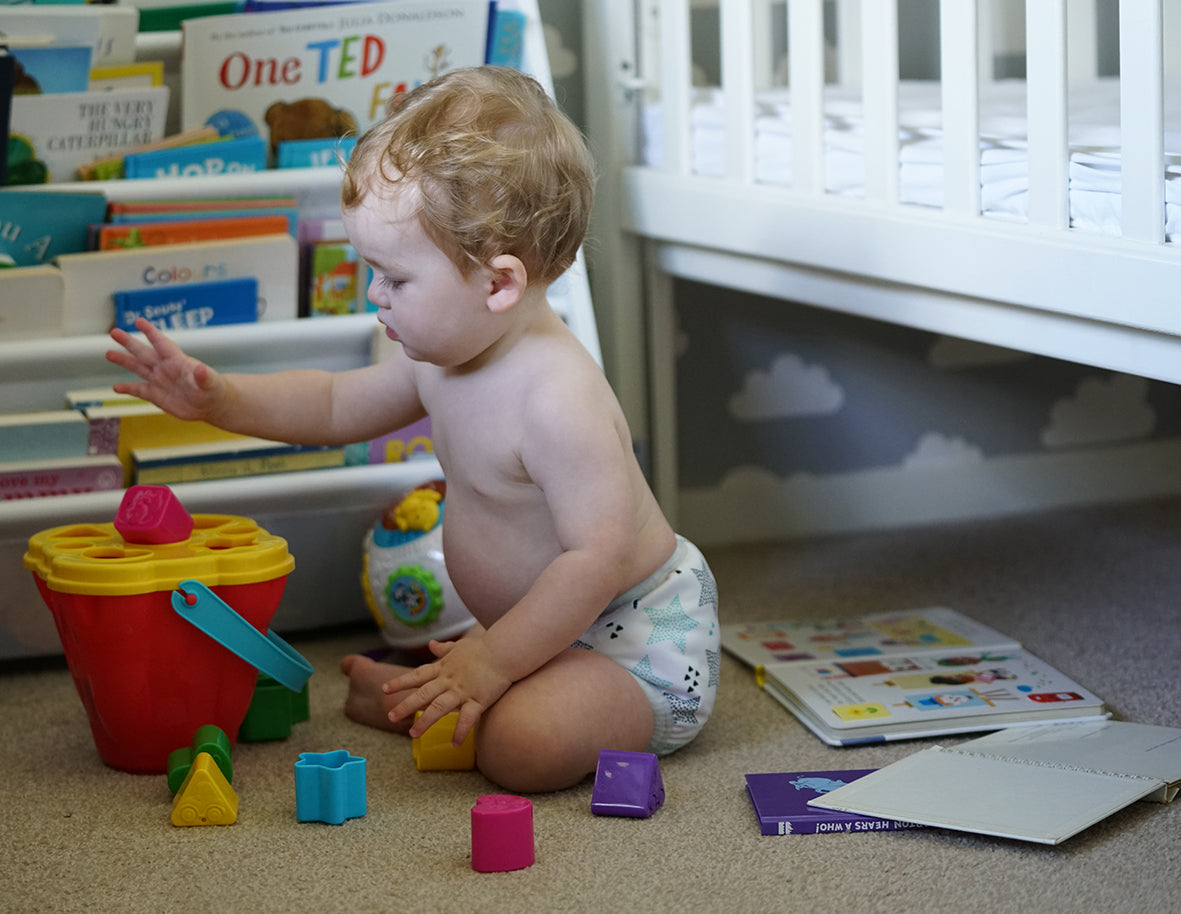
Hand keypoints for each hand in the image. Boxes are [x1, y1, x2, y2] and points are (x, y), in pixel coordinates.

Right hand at [106, 318, 222, 420]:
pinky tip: (116, 388)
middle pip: (144, 352)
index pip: (162, 343)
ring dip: (123, 360)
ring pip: (138, 368)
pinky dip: (127, 389)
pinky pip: (139, 390)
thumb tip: (200, 368)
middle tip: (114, 332)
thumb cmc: (213, 389)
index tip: (139, 321)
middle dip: (129, 342)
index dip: (151, 332)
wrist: (211, 404)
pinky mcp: (156, 395)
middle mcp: (165, 368)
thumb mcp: (211, 383)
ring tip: (108, 353)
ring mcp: (159, 380)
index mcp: (178, 361)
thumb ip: (204, 376)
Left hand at [384, 637, 512, 745]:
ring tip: (413, 734)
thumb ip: (444, 649)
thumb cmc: (483, 648)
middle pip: (423, 694)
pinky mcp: (478, 700)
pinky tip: (454, 743)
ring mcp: (463, 691)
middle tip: (390, 717)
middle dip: (406, 705)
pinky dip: (461, 731)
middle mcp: (449, 680)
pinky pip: (468, 718)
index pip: (417, 675)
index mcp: (443, 668)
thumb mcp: (460, 646)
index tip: (385, 689)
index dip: (400, 682)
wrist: (504, 650)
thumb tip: (431, 645)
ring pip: (439, 707)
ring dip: (425, 720)